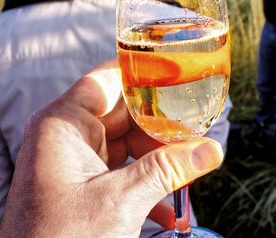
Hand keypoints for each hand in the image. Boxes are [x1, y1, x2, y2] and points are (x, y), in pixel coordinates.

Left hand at [0, 60, 223, 236]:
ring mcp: (77, 158)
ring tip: (186, 167)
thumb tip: (211, 150)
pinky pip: (122, 167)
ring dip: (157, 157)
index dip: (140, 72)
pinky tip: (169, 205)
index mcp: (65, 123)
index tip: (173, 70)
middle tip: (192, 129)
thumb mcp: (120, 201)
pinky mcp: (85, 180)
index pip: (107, 79)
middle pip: (123, 111)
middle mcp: (69, 134)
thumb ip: (167, 171)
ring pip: (127, 141)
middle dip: (159, 124)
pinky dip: (145, 180)